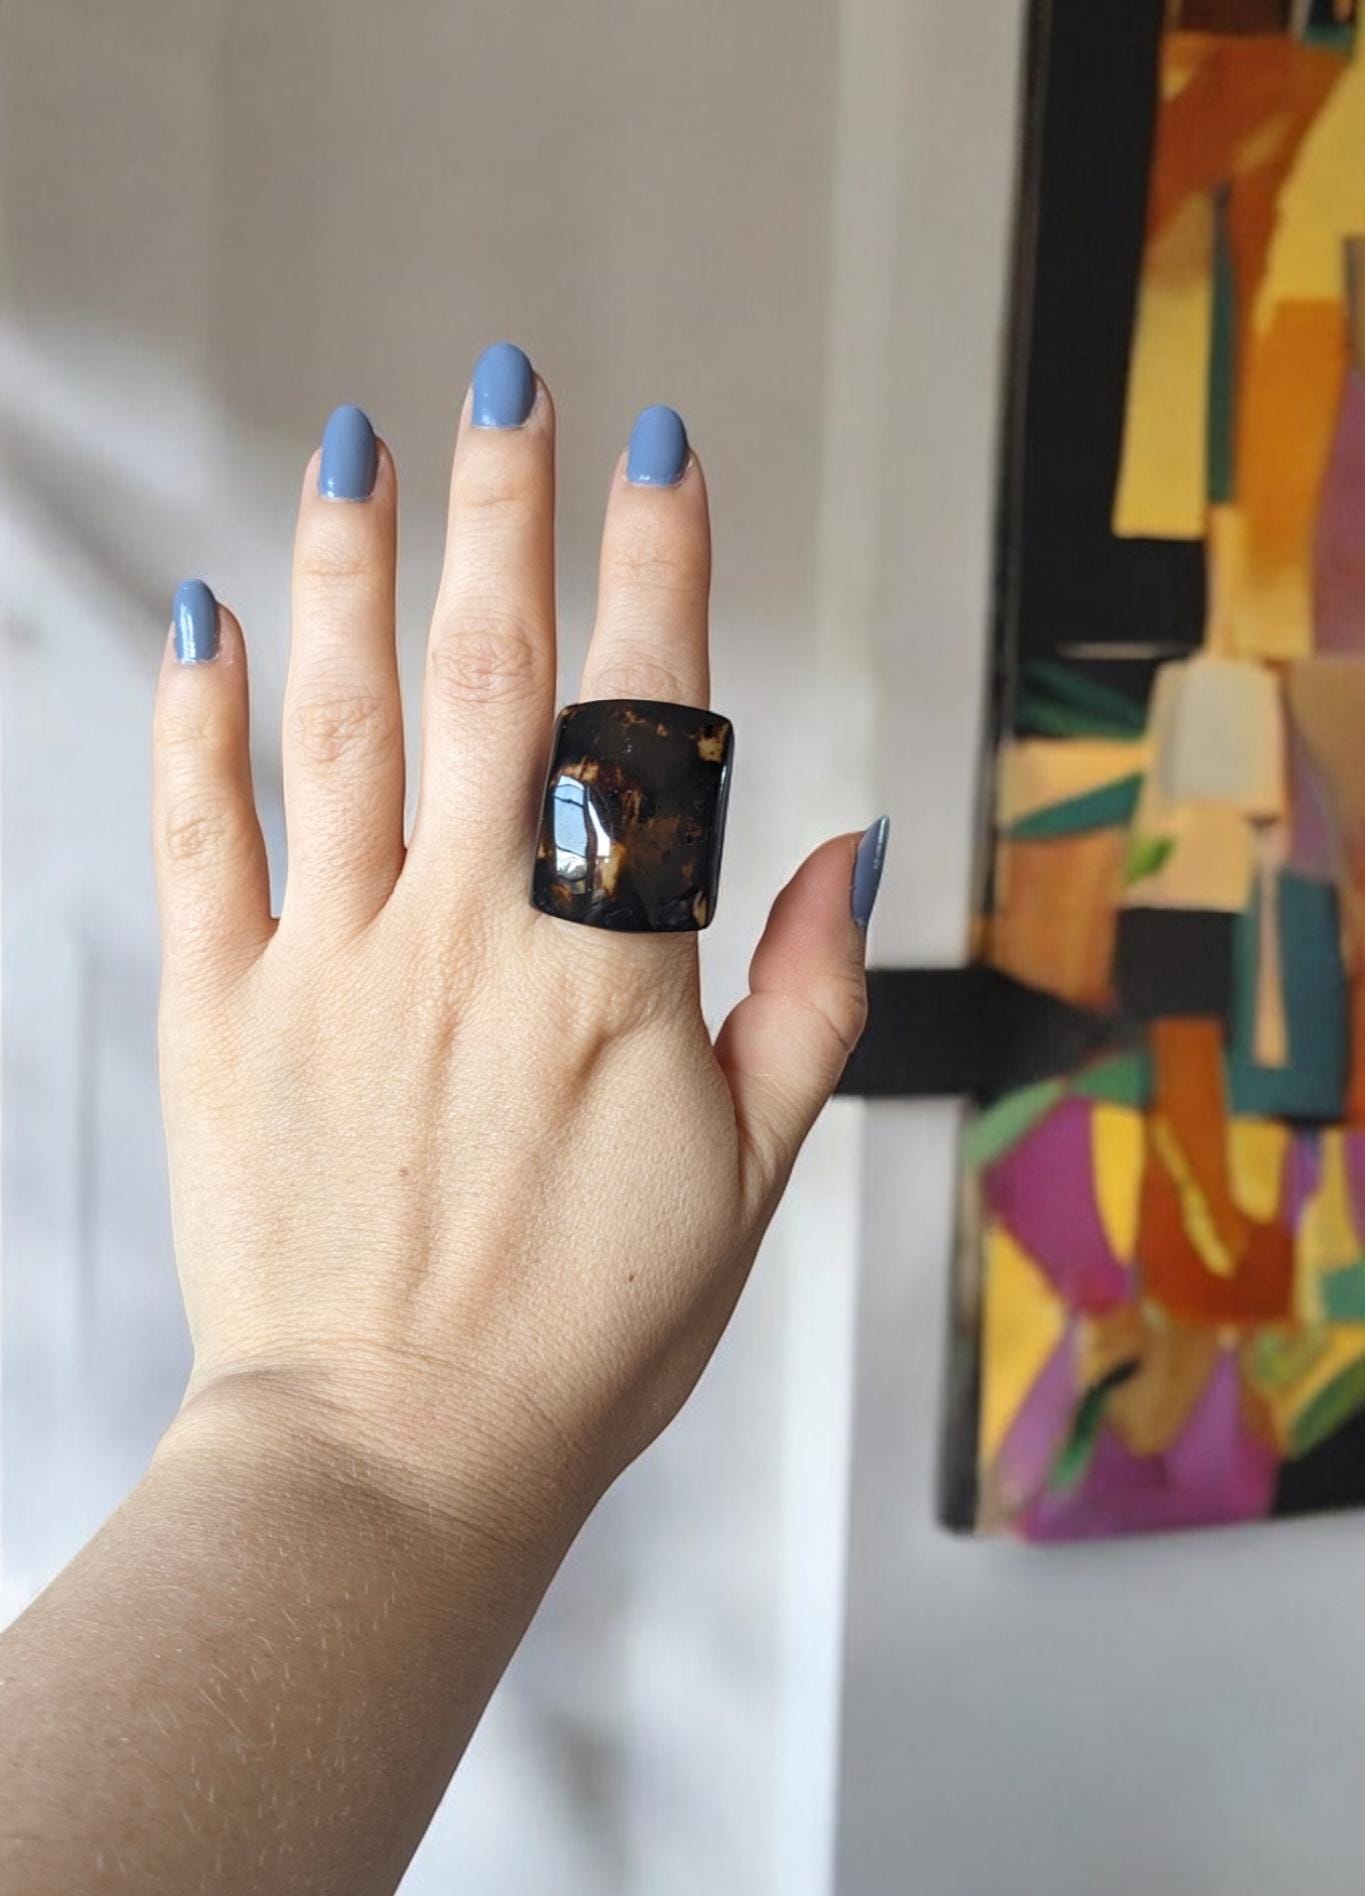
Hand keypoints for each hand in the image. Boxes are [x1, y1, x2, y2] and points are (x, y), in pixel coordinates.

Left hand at [153, 350, 886, 1545]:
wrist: (395, 1462)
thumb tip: (843, 846)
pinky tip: (204, 619)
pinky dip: (199, 723)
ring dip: (353, 573)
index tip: (662, 455)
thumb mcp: (748, 1183)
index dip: (660, 571)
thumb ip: (805, 1002)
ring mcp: (335, 967)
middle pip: (490, 681)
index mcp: (613, 978)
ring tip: (356, 448)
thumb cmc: (584, 1337)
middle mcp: (472, 940)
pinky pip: (204, 838)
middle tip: (508, 384)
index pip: (644, 724)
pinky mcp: (222, 1014)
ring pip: (341, 725)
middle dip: (505, 514)